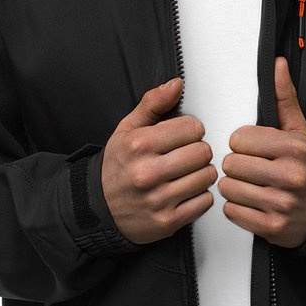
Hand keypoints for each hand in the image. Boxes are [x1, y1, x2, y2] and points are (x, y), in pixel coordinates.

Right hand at [101, 77, 216, 244]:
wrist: (98, 209)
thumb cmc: (117, 166)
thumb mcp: (127, 129)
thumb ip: (153, 103)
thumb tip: (176, 84)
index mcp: (139, 145)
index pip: (192, 128)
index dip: (190, 131)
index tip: (181, 137)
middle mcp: (148, 172)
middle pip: (203, 152)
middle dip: (197, 151)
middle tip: (184, 156)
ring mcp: (158, 199)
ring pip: (207, 176)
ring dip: (200, 173)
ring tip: (184, 173)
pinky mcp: (168, 221)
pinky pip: (205, 201)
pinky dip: (199, 196)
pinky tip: (183, 191)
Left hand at [218, 57, 305, 246]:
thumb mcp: (301, 131)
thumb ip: (284, 98)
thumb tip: (277, 65)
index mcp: (294, 148)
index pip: (239, 139)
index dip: (242, 143)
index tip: (253, 149)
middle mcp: (290, 176)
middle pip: (231, 164)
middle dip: (237, 165)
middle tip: (252, 168)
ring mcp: (282, 204)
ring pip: (228, 188)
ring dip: (235, 187)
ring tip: (252, 185)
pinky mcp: (273, 227)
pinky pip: (232, 212)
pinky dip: (238, 208)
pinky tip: (253, 202)